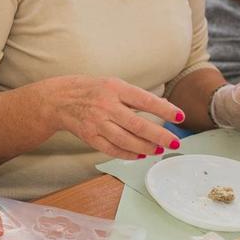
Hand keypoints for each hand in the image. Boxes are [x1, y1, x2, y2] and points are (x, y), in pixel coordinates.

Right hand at [37, 76, 184, 159]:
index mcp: (115, 88)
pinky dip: (128, 154)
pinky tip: (140, 154)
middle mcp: (106, 106)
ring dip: (146, 147)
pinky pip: (112, 149)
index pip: (145, 100)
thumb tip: (164, 106)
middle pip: (138, 125)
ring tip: (158, 149)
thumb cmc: (92, 91)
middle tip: (174, 142)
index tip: (180, 116)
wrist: (60, 99)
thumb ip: (136, 96)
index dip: (164, 109)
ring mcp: (97, 123)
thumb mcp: (114, 84)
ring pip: (126, 140)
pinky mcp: (90, 137)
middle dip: (159, 135)